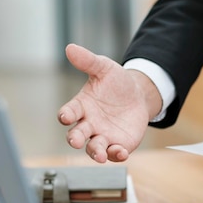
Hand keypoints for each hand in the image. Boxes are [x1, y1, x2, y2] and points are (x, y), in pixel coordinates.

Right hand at [57, 43, 162, 162]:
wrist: (138, 95)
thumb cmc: (116, 83)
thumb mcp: (104, 68)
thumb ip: (88, 61)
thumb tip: (70, 48)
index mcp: (81, 106)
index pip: (69, 112)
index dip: (66, 115)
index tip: (65, 116)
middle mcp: (88, 124)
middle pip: (77, 135)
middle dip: (75, 139)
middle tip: (76, 141)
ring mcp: (102, 136)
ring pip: (94, 148)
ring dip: (95, 152)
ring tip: (100, 155)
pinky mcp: (117, 144)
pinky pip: (114, 153)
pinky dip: (116, 154)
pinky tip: (121, 152)